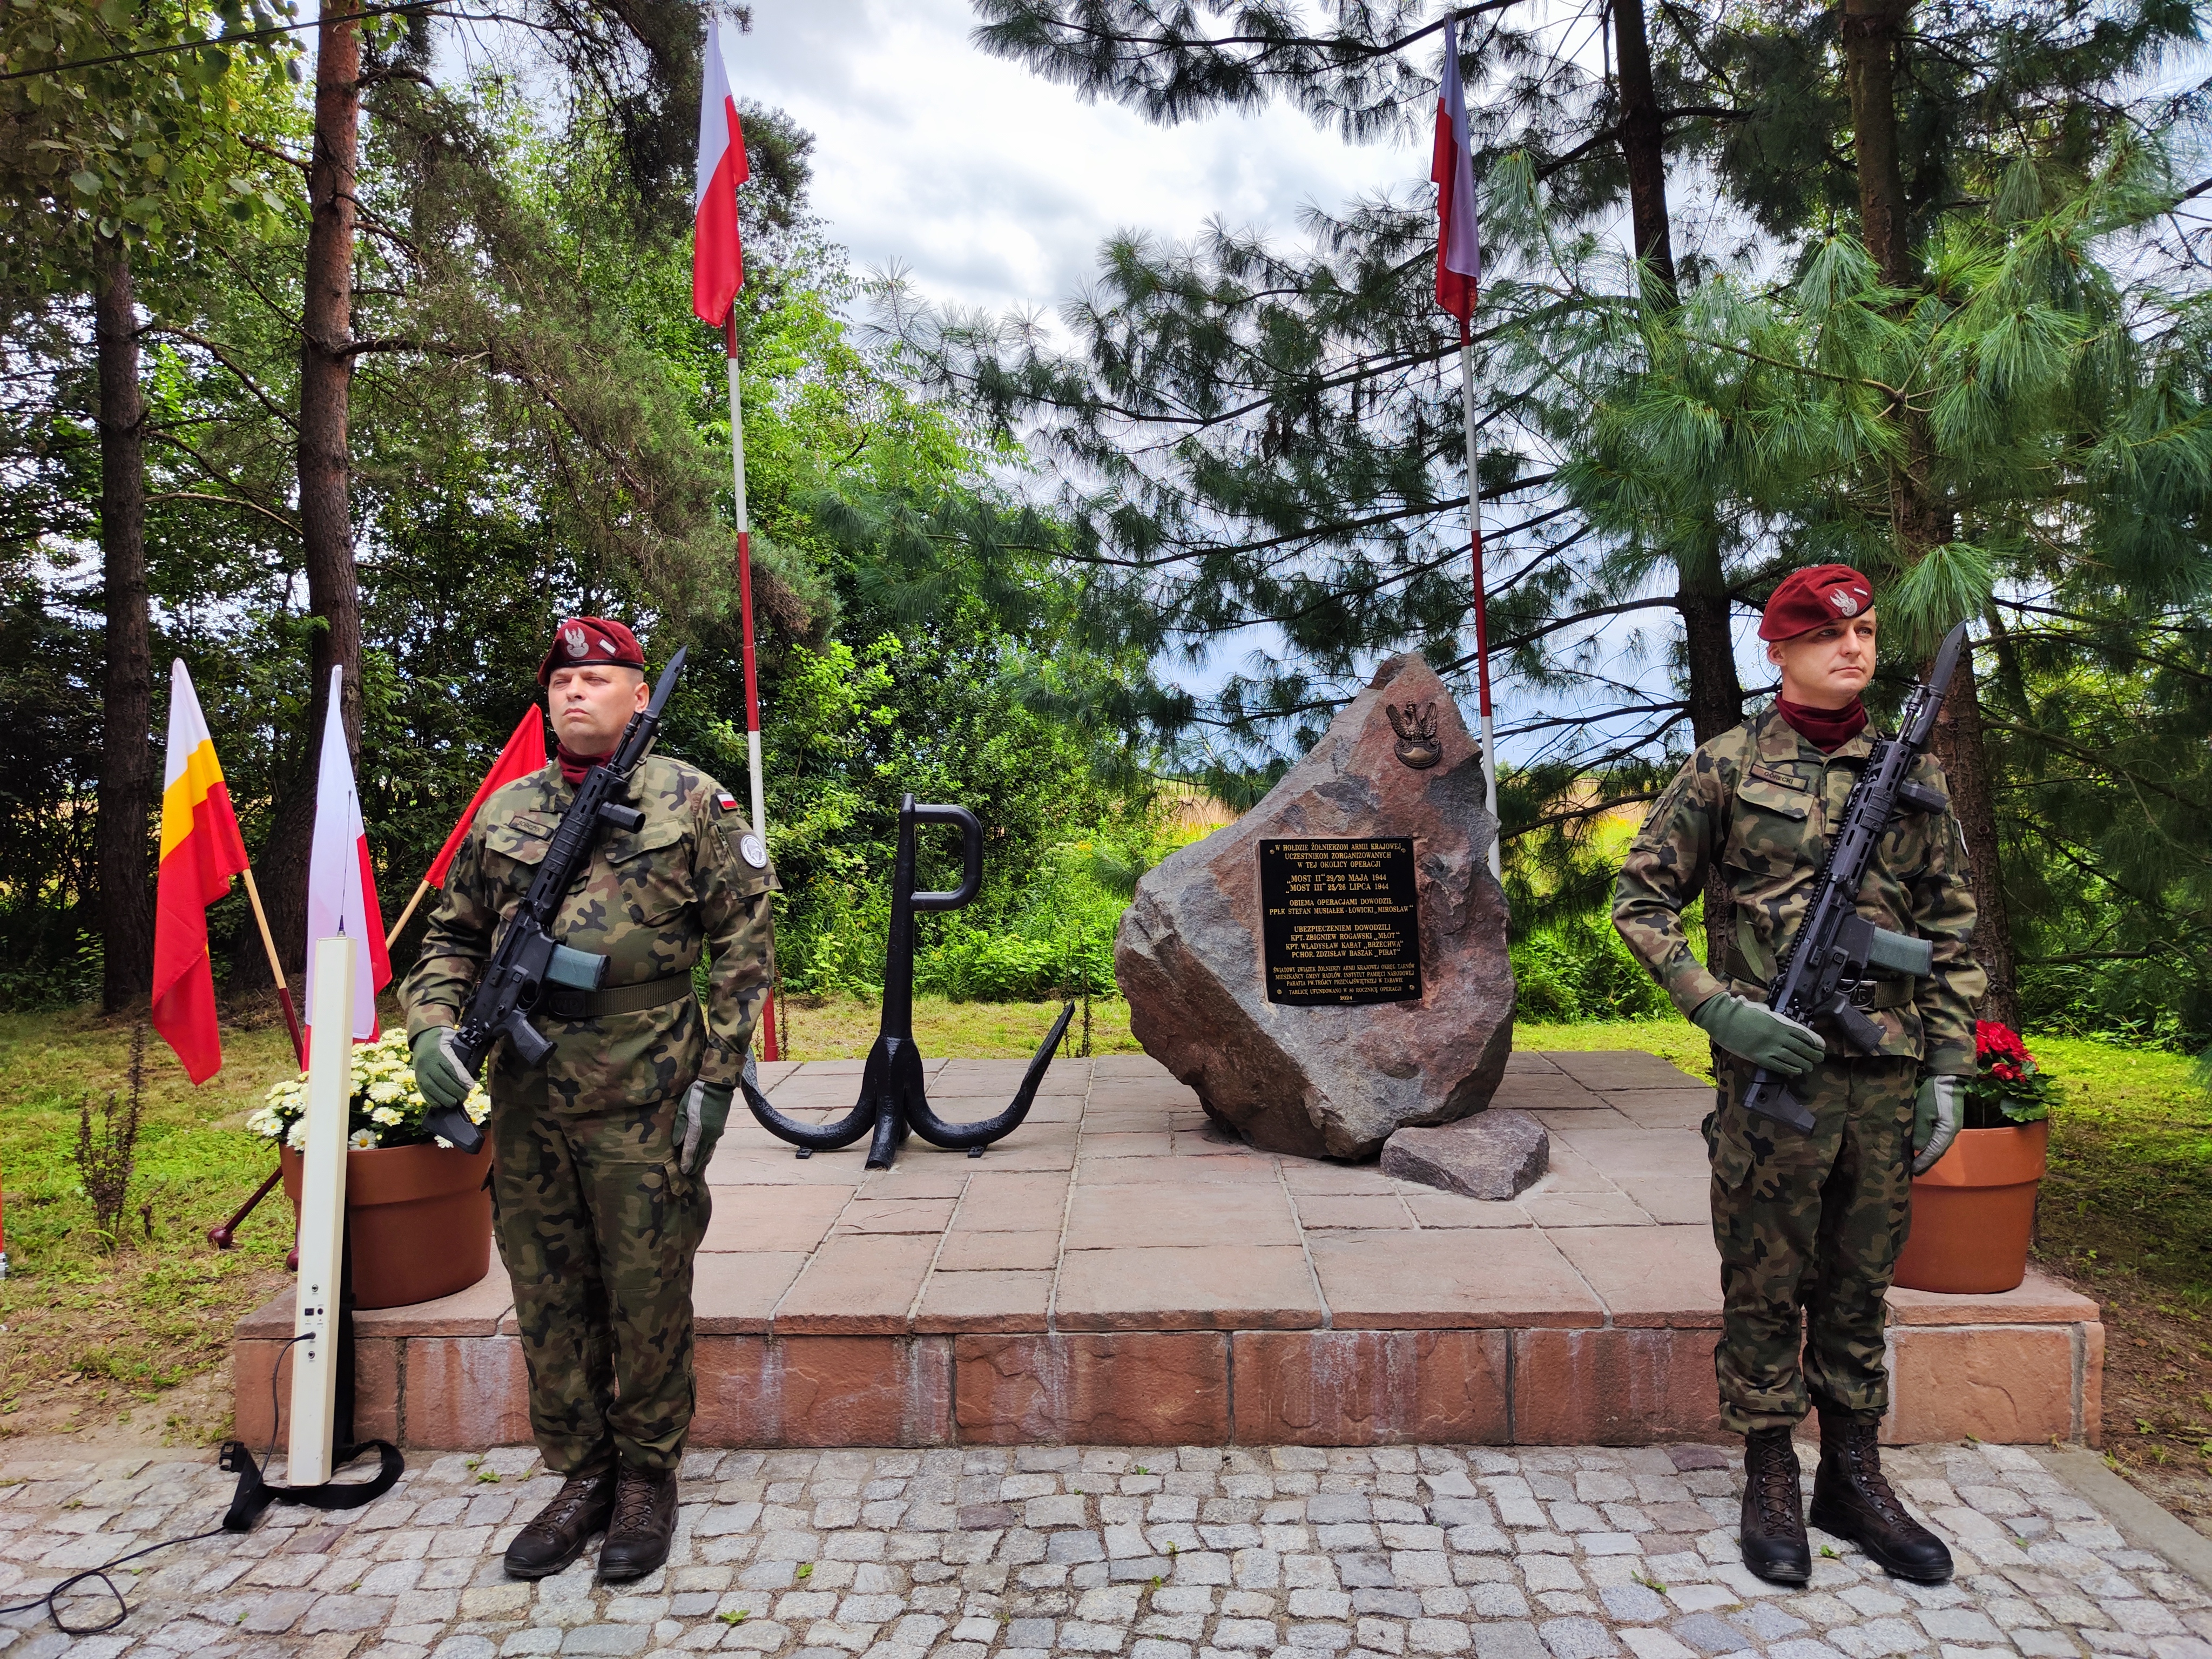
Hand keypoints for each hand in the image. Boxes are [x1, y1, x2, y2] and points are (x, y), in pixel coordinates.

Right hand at [411, 1027, 473, 1111]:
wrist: (423, 1036)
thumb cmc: (443, 1039)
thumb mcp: (454, 1040)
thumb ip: (464, 1053)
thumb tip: (475, 1074)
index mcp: (437, 1050)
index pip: (450, 1066)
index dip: (461, 1078)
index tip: (470, 1086)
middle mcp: (427, 1061)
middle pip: (441, 1079)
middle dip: (454, 1090)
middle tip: (464, 1096)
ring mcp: (420, 1070)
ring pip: (431, 1087)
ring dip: (443, 1097)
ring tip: (454, 1103)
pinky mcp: (417, 1077)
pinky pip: (423, 1090)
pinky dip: (431, 1099)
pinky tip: (439, 1104)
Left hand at [679, 1079, 733, 1174]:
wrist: (717, 1087)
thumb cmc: (697, 1095)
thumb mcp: (684, 1109)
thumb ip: (680, 1127)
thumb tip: (677, 1144)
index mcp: (697, 1130)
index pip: (690, 1151)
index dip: (686, 1162)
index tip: (683, 1171)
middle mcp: (708, 1135)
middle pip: (700, 1154)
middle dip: (694, 1164)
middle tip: (688, 1174)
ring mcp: (715, 1132)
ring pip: (707, 1150)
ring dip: (701, 1160)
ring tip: (696, 1168)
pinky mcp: (719, 1129)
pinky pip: (712, 1144)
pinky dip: (708, 1152)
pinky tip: (706, 1154)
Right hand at [1692, 992, 1826, 1077]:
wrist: (1724, 1018)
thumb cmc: (1742, 1011)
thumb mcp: (1763, 1009)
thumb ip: (1775, 1017)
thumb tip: (1784, 1025)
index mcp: (1779, 1022)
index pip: (1803, 1034)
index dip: (1814, 1040)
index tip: (1822, 1045)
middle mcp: (1778, 1036)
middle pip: (1801, 1047)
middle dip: (1813, 1054)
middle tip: (1820, 1058)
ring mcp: (1769, 1047)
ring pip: (1793, 1058)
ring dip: (1804, 1063)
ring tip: (1810, 1067)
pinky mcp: (1760, 1057)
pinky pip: (1779, 1065)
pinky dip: (1790, 1069)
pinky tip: (1796, 1071)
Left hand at [1912, 1075, 1960, 1174]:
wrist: (1948, 1080)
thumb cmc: (1934, 1095)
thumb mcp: (1923, 1113)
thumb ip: (1921, 1132)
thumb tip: (1917, 1150)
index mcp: (1946, 1132)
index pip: (1933, 1152)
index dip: (1922, 1162)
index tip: (1912, 1171)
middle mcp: (1951, 1133)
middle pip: (1938, 1152)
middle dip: (1926, 1163)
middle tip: (1915, 1173)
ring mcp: (1951, 1128)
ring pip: (1939, 1147)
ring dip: (1929, 1156)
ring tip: (1918, 1163)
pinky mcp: (1948, 1122)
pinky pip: (1939, 1139)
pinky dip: (1931, 1147)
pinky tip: (1924, 1148)